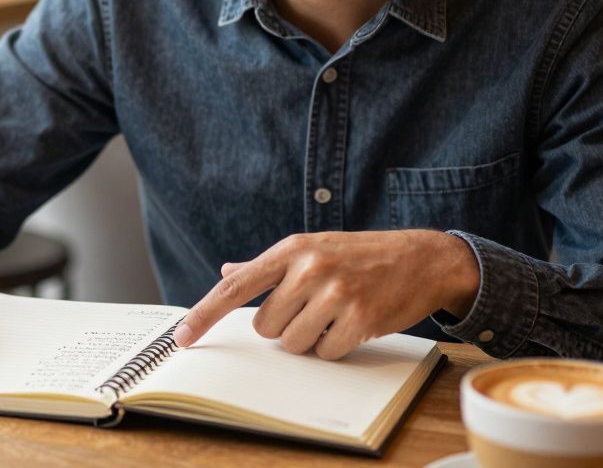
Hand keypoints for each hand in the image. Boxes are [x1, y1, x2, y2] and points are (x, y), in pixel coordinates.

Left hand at [173, 230, 479, 359]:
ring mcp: (335, 293)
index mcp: (291, 249)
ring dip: (311, 338)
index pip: (236, 287)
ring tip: (335, 314)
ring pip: (293, 343)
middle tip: (314, 308)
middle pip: (266, 327)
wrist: (420, 259)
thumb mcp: (312, 249)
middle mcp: (309, 268)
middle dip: (285, 326)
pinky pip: (326, 353)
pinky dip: (337, 346)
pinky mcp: (360, 318)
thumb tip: (228, 272)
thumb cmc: (359, 255)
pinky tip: (354, 323)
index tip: (182, 337)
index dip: (204, 314)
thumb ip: (267, 266)